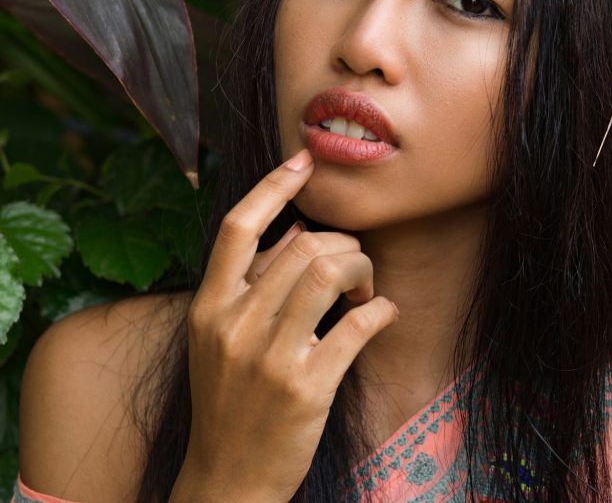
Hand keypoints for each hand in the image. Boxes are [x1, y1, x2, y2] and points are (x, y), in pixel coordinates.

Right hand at [170, 149, 397, 501]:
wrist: (227, 480)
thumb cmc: (230, 403)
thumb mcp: (218, 340)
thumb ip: (251, 285)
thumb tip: (292, 232)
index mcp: (208, 307)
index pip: (236, 227)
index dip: (273, 185)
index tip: (305, 161)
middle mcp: (233, 324)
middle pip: (302, 244)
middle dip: (345, 245)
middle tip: (357, 270)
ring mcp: (268, 356)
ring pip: (328, 271)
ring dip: (362, 270)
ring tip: (365, 293)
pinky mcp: (306, 386)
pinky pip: (358, 325)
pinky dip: (382, 310)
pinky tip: (384, 315)